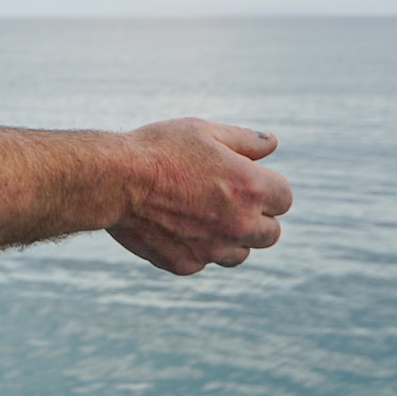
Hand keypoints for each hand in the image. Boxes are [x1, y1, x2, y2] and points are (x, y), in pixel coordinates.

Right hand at [107, 118, 292, 274]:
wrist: (112, 180)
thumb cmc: (157, 149)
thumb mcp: (202, 131)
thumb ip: (243, 140)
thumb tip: (272, 143)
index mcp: (250, 188)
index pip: (284, 198)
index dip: (265, 187)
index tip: (242, 180)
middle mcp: (239, 223)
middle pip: (271, 233)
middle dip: (255, 217)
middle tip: (223, 200)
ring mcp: (213, 248)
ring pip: (240, 253)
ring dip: (229, 238)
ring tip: (198, 215)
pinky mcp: (186, 264)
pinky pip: (202, 261)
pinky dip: (194, 248)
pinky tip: (172, 226)